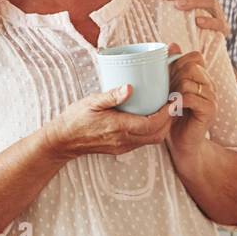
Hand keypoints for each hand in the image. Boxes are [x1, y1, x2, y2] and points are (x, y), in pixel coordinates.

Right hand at [41, 84, 172, 161]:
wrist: (63, 140)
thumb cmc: (75, 119)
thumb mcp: (91, 102)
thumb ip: (111, 95)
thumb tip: (130, 87)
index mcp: (118, 127)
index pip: (151, 124)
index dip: (166, 113)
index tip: (173, 100)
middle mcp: (124, 140)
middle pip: (157, 135)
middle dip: (169, 120)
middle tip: (173, 103)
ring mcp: (123, 146)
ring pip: (152, 140)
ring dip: (162, 126)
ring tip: (165, 109)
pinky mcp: (121, 148)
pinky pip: (143, 141)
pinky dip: (152, 130)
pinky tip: (150, 118)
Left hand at [154, 0, 229, 36]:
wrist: (203, 49)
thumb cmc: (182, 30)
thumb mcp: (171, 16)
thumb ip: (161, 6)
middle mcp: (207, 0)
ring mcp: (217, 14)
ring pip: (210, 0)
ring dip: (193, 0)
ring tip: (178, 5)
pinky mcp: (223, 29)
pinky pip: (219, 23)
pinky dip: (209, 22)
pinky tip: (198, 22)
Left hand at [164, 42, 216, 161]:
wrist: (182, 144)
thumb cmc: (173, 116)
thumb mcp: (169, 89)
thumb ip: (171, 68)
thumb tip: (172, 44)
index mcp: (202, 77)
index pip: (195, 56)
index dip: (179, 62)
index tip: (167, 76)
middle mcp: (210, 84)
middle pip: (191, 66)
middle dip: (173, 76)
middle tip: (166, 91)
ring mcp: (212, 97)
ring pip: (189, 81)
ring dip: (173, 89)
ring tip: (168, 101)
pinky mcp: (209, 110)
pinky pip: (190, 97)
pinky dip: (177, 101)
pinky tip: (172, 108)